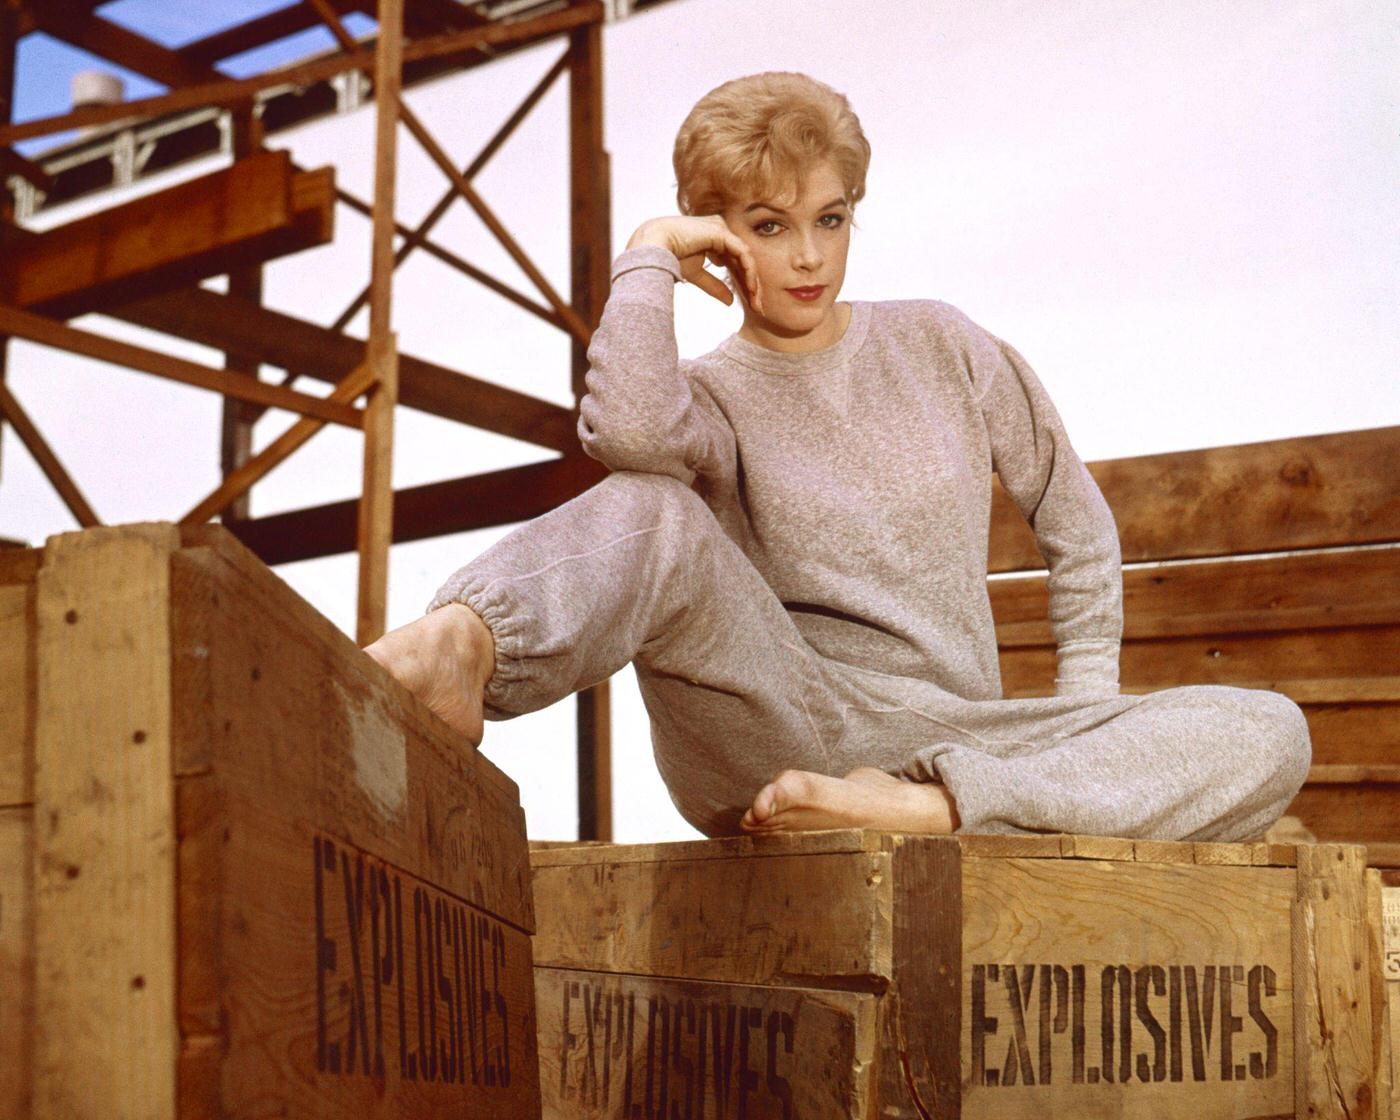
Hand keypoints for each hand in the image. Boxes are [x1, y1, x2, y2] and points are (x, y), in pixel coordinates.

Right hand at [627, 215, 762, 314]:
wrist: (653, 246)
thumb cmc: (668, 257)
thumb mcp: (696, 274)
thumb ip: (714, 285)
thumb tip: (731, 302)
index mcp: (714, 238)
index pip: (735, 262)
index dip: (743, 283)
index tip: (749, 304)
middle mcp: (720, 230)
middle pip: (742, 261)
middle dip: (752, 285)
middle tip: (758, 307)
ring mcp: (722, 229)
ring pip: (745, 258)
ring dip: (753, 281)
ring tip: (756, 302)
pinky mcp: (722, 232)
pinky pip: (742, 254)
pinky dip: (748, 272)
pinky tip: (750, 289)